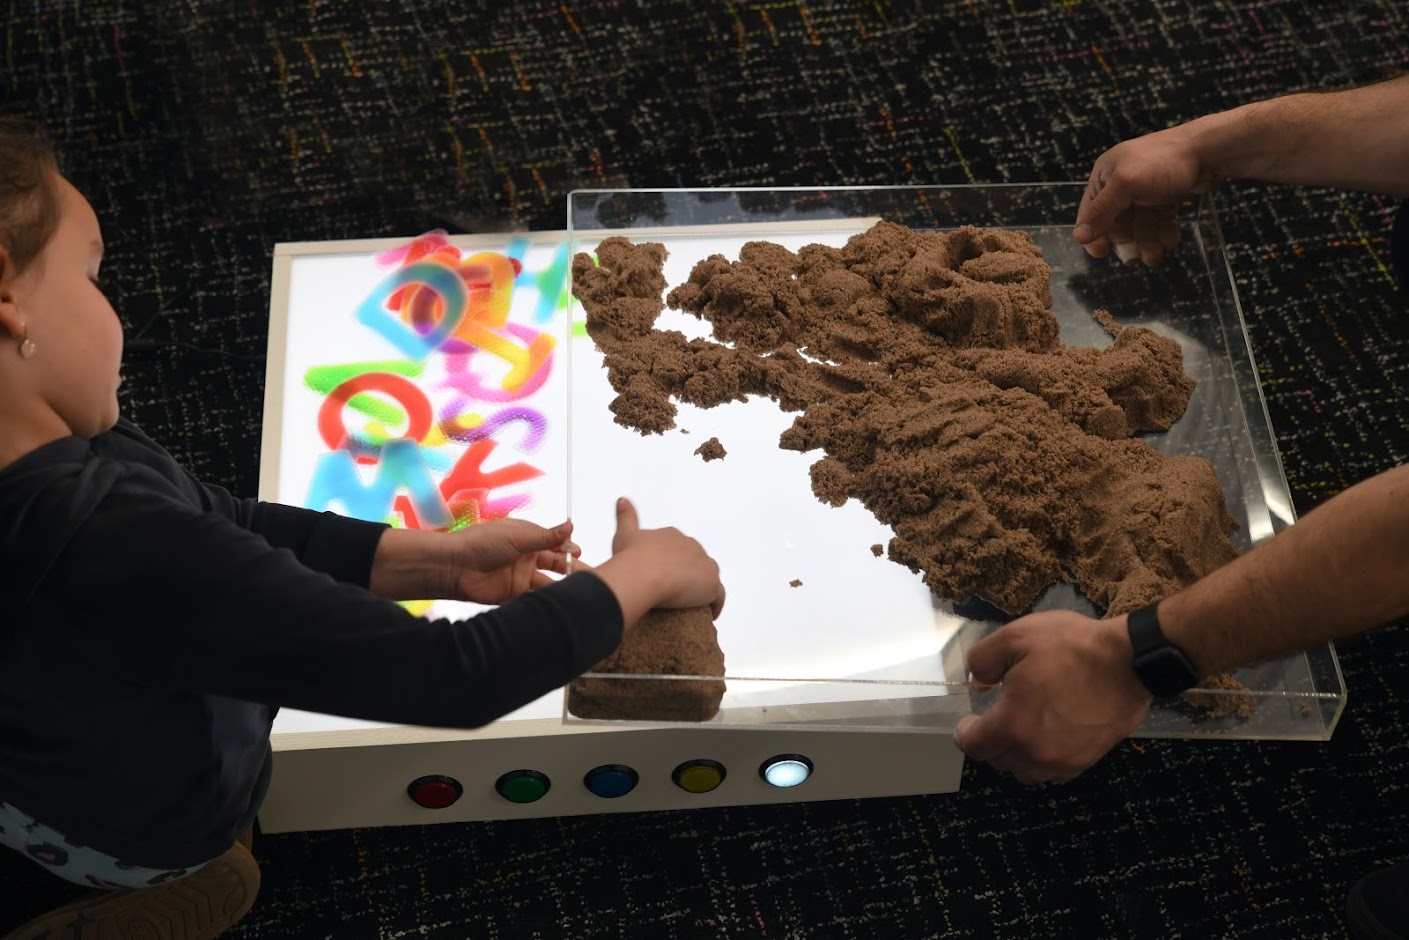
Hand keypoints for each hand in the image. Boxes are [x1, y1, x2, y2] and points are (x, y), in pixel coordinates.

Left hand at [445, 518, 579, 604]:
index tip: (580, 553)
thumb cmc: (481, 542)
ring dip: (562, 587)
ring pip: (548, 583)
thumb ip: (546, 536)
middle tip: (591, 578)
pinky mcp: (513, 594)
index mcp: (528, 538)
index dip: (569, 549)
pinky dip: (546, 600)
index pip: (555, 543)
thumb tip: (571, 526)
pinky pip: (535, 598)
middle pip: (556, 565)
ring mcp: (521, 576)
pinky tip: (559, 604)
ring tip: (579, 594)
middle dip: (572, 570)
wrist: (453, 566)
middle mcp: (527, 557)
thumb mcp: (518, 536)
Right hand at [582, 498, 725, 622]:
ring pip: (709, 576)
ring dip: (703, 588)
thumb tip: (622, 499)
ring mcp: (704, 564)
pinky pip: (719, 596)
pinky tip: (708, 614)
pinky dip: (715, 605)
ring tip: (692, 604)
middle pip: (696, 561)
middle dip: (689, 573)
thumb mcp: (625, 534)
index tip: (665, 575)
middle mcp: (692, 546)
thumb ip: (626, 516)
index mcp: (673, 536)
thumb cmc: (630, 557)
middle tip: (676, 592)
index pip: (679, 549)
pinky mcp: (712, 584)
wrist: (641, 575)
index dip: (673, 563)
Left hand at [953, 610, 1152, 784]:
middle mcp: (1035, 753)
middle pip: (997, 760)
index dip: (965, 732)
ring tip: (1020, 730)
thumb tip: (977, 683)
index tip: (969, 721)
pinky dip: (1043, 761)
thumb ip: (983, 661)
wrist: (1129, 661)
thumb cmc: (1071, 647)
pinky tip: (1047, 738)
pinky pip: (1053, 773)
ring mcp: (1064, 761)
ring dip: (1015, 755)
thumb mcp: (1015, 637)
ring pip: (1024, 772)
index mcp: (1013, 725)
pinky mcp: (1087, 760)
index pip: (973, 746)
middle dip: (990, 741)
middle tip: (996, 718)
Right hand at [1074, 125, 1220, 266]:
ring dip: (1147, 243)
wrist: (1209, 151)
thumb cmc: (1163, 161)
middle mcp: (1122, 185)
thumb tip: (1078, 236)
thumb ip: (1101, 211)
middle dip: (1126, 242)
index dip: (1093, 234)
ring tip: (1156, 256)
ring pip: (1139, 226)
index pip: (1090, 212)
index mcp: (1106, 176)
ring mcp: (1144, 192)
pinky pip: (1158, 222)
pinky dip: (1162, 234)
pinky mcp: (1164, 198)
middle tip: (1135, 260)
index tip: (1102, 253)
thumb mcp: (1126, 184)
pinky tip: (1170, 241)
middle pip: (1116, 224)